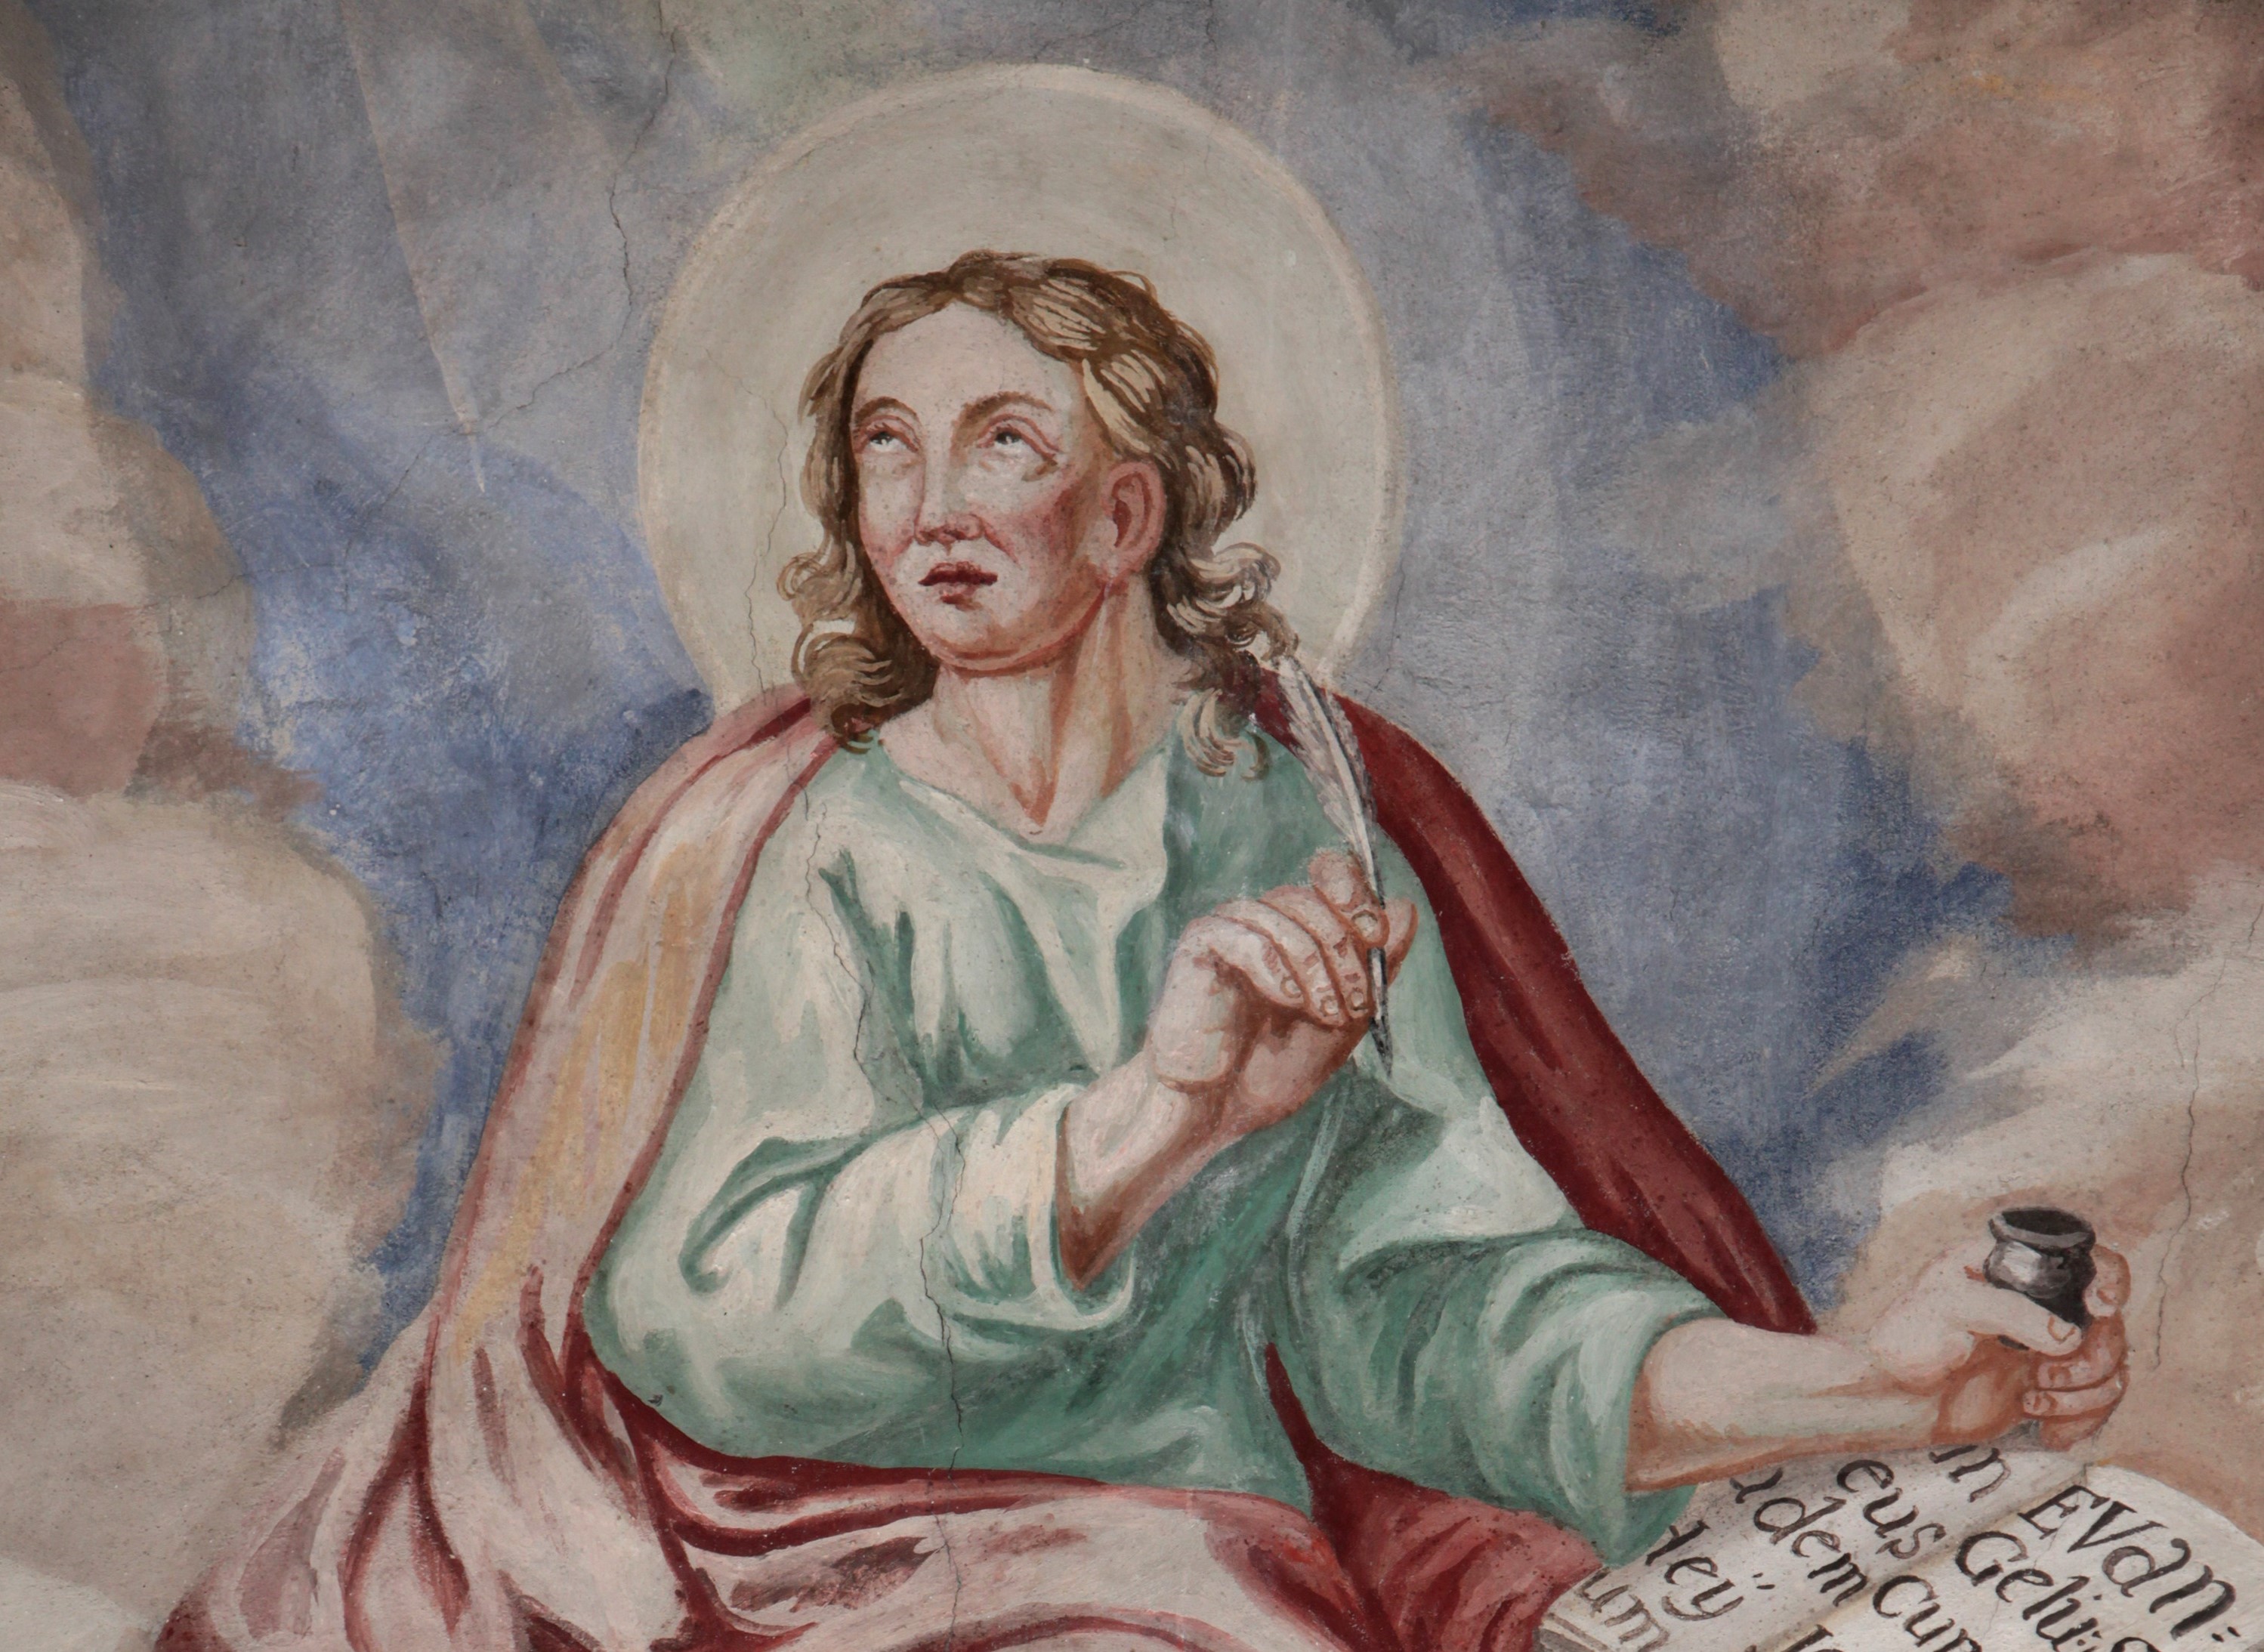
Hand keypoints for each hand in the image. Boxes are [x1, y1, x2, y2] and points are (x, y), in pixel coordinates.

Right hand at [1146, 850, 1416, 1141]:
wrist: (1221, 1106)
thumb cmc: (1276, 1064)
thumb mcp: (1347, 1014)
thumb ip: (1375, 965)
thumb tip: (1408, 908)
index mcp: (1296, 926)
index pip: (1328, 873)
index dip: (1356, 894)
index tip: (1377, 935)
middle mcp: (1261, 917)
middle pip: (1311, 899)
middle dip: (1345, 950)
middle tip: (1359, 1002)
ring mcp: (1229, 926)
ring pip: (1283, 917)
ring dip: (1317, 968)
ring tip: (1328, 1015)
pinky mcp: (1199, 943)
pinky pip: (1246, 938)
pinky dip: (1276, 968)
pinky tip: (1288, 1000)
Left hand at [1865, 1238, 2130, 1449]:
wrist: (1894, 1399)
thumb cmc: (1909, 1339)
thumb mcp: (1948, 1307)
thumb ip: (2010, 1313)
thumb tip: (2070, 1337)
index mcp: (2017, 1268)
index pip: (2091, 1259)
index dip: (2110, 1280)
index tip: (2100, 1307)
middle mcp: (2042, 1305)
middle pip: (2112, 1324)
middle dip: (2091, 1358)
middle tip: (2042, 1374)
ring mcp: (2050, 1347)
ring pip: (2113, 1366)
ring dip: (2085, 1393)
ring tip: (2032, 1400)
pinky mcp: (2051, 1386)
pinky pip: (2098, 1402)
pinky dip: (2080, 1419)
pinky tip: (2044, 1427)